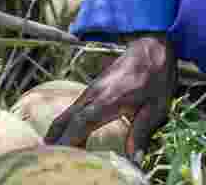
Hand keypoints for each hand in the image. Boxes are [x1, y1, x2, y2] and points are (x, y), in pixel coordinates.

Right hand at [45, 35, 175, 154]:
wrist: (153, 46)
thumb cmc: (157, 76)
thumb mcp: (156, 107)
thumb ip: (141, 133)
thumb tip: (135, 160)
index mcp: (109, 99)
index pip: (81, 122)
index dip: (69, 141)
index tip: (61, 157)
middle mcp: (94, 94)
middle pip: (65, 120)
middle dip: (56, 141)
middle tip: (49, 159)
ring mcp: (91, 90)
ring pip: (66, 114)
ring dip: (58, 133)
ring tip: (53, 153)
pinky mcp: (92, 89)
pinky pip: (73, 109)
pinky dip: (65, 125)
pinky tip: (66, 138)